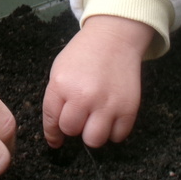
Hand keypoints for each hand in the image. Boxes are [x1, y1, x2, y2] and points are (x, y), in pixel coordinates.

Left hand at [42, 15, 153, 148]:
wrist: (115, 38)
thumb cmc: (83, 54)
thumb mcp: (60, 70)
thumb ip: (56, 98)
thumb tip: (57, 131)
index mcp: (61, 85)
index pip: (52, 120)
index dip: (52, 134)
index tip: (56, 140)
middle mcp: (83, 96)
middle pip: (72, 131)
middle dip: (73, 127)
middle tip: (79, 117)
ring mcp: (107, 103)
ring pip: (94, 140)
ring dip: (93, 133)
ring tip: (95, 120)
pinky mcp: (128, 108)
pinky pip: (118, 136)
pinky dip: (113, 131)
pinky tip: (111, 117)